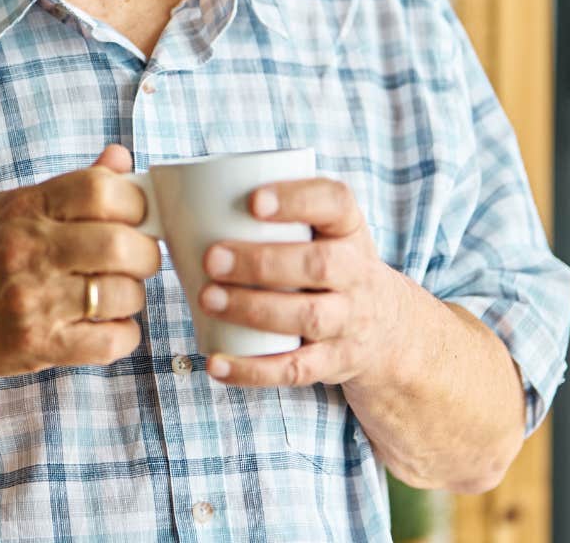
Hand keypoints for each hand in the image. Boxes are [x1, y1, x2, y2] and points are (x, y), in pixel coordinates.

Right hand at [0, 144, 162, 379]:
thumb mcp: (9, 209)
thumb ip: (68, 188)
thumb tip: (120, 158)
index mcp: (24, 208)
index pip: (101, 189)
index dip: (134, 202)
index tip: (136, 217)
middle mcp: (28, 250)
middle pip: (120, 244)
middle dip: (144, 254)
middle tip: (138, 260)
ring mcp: (33, 300)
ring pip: (122, 294)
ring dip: (132, 296)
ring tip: (116, 295)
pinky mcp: (38, 345)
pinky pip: (111, 341)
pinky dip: (124, 334)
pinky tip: (108, 326)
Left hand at [197, 176, 421, 387]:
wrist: (389, 328)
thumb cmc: (330, 266)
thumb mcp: (323, 232)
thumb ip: (275, 216)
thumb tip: (179, 203)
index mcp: (348, 230)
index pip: (335, 203)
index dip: (297, 200)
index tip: (254, 201)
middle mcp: (357, 274)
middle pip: (320, 265)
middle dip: (263, 263)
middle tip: (212, 259)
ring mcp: (350, 321)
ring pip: (309, 317)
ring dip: (254, 309)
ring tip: (208, 299)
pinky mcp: (335, 362)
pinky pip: (296, 370)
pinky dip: (253, 369)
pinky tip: (217, 363)